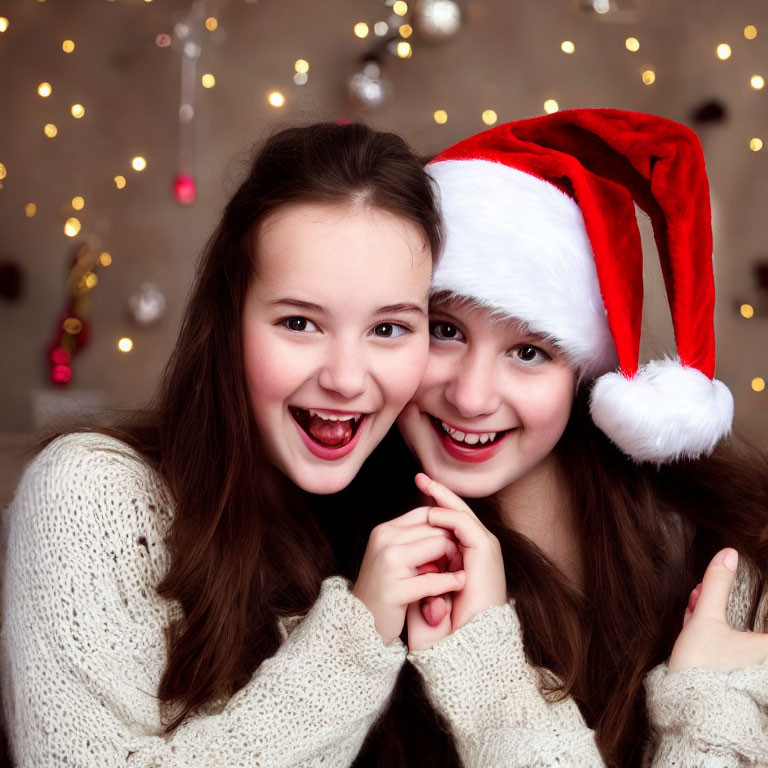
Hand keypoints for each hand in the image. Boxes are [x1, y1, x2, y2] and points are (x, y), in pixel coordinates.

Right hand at [352, 505, 465, 644]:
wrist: (362, 624)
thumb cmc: (385, 589)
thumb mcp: (395, 555)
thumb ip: (415, 537)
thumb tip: (447, 521)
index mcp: (385, 530)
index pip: (427, 512)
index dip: (446, 526)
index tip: (455, 544)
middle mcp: (384, 540)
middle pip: (437, 528)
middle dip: (452, 545)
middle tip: (458, 562)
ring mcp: (388, 563)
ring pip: (440, 546)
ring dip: (453, 561)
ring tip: (455, 573)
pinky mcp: (394, 589)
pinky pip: (435, 580)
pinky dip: (451, 582)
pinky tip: (458, 584)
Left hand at [415, 473, 506, 632]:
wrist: (469, 643)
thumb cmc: (449, 627)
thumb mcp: (428, 597)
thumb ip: (422, 580)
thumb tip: (408, 567)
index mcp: (467, 557)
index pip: (451, 523)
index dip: (434, 507)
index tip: (417, 493)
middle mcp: (478, 549)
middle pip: (457, 513)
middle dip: (438, 494)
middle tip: (420, 477)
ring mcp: (484, 548)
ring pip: (462, 514)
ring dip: (442, 497)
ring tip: (424, 483)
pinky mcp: (485, 551)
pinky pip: (465, 525)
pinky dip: (448, 516)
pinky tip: (430, 512)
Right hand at [668, 548, 767, 672]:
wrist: (690, 710)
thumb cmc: (703, 667)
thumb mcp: (706, 618)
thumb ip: (717, 585)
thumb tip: (728, 554)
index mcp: (767, 645)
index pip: (766, 613)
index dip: (760, 600)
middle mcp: (763, 659)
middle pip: (754, 624)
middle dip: (726, 601)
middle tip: (704, 588)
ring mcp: (753, 671)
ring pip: (738, 633)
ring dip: (716, 613)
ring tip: (694, 600)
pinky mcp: (738, 679)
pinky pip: (729, 647)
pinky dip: (714, 631)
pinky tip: (694, 619)